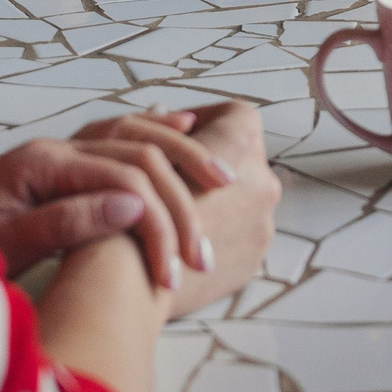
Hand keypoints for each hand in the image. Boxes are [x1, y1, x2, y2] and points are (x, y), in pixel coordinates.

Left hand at [0, 114, 221, 285]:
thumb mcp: (1, 247)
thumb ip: (66, 223)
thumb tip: (134, 205)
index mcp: (40, 165)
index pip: (124, 181)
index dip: (157, 224)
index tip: (174, 269)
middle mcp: (52, 148)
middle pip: (139, 153)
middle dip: (181, 200)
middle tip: (204, 250)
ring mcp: (56, 150)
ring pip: (135, 134)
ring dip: (181, 157)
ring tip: (220, 180)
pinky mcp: (57, 162)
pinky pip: (117, 133)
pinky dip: (154, 128)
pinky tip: (181, 125)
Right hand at [75, 101, 281, 318]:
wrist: (128, 282)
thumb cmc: (128, 212)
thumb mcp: (136, 156)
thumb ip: (160, 129)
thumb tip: (162, 110)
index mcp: (243, 148)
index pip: (240, 116)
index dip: (210, 118)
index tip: (184, 132)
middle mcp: (264, 185)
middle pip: (243, 161)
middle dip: (212, 164)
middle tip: (174, 174)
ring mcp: (262, 227)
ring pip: (243, 200)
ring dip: (216, 203)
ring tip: (172, 213)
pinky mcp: (251, 262)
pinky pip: (239, 236)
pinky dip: (217, 234)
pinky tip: (180, 240)